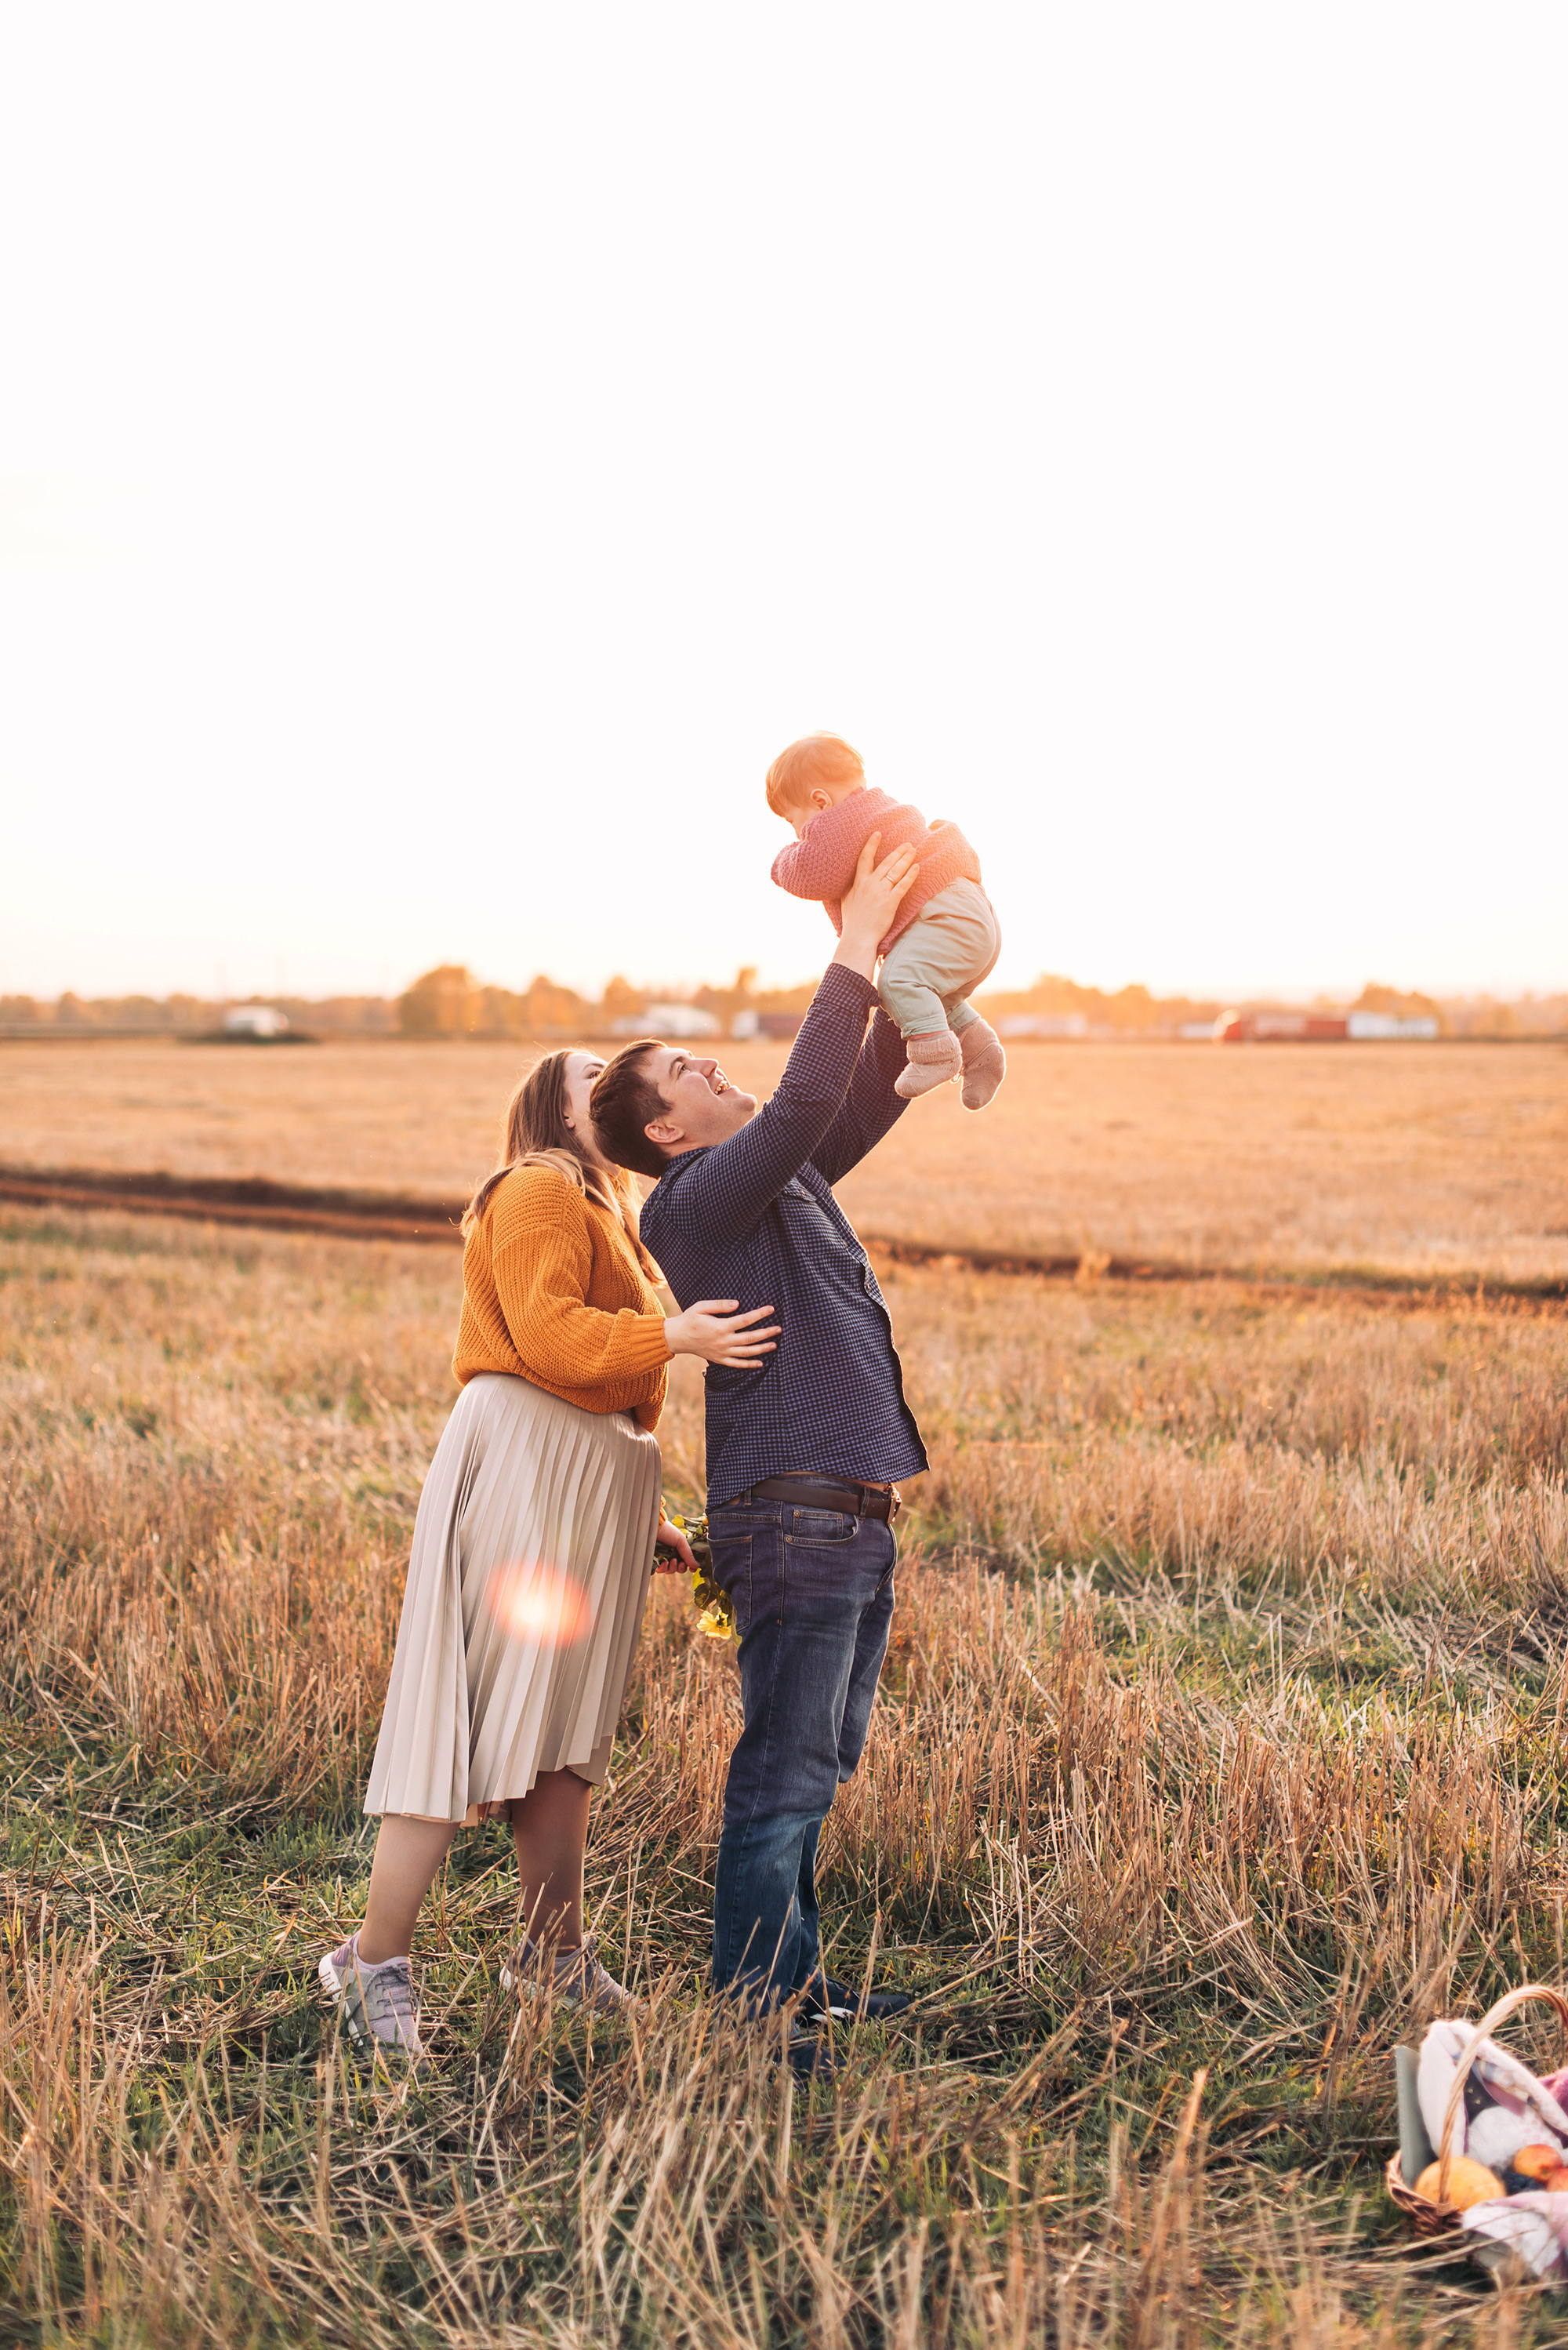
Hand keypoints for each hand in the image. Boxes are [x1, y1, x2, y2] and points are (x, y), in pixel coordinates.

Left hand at [654, 1518, 697, 1573]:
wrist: (652, 1528)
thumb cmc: (667, 1531)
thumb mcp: (681, 1541)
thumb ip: (689, 1554)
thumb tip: (697, 1566)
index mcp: (680, 1549)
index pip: (687, 1561)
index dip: (690, 1566)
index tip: (692, 1569)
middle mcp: (672, 1554)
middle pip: (679, 1568)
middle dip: (681, 1568)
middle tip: (680, 1563)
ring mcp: (663, 1558)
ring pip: (670, 1571)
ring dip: (673, 1568)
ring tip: (672, 1560)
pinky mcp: (654, 1561)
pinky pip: (660, 1570)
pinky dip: (663, 1568)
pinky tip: (664, 1562)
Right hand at [664, 1299, 780, 1365]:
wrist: (677, 1337)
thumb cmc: (690, 1319)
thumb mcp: (701, 1307)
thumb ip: (720, 1305)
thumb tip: (737, 1304)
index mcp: (720, 1327)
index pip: (745, 1320)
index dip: (760, 1314)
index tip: (771, 1309)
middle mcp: (723, 1341)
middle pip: (750, 1338)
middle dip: (766, 1333)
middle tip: (779, 1329)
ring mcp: (722, 1352)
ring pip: (746, 1353)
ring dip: (762, 1349)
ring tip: (774, 1344)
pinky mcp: (719, 1360)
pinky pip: (737, 1364)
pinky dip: (749, 1365)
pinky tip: (760, 1363)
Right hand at [833, 832, 918, 980]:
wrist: (857, 938)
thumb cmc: (852, 922)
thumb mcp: (846, 901)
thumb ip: (850, 889)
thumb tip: (851, 881)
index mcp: (858, 883)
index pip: (864, 859)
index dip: (871, 845)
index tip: (877, 833)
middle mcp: (869, 884)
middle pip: (886, 863)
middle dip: (898, 851)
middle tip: (907, 843)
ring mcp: (880, 893)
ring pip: (896, 871)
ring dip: (906, 859)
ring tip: (913, 850)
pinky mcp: (890, 902)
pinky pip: (903, 885)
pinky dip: (911, 875)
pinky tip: (917, 868)